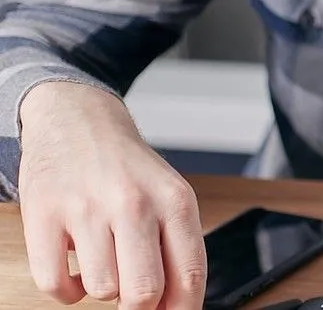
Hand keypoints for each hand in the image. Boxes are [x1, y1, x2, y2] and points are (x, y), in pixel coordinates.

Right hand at [17, 82, 205, 309]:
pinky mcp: (44, 214)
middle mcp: (134, 203)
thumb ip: (178, 249)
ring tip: (102, 261)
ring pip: (101, 290)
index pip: (189, 275)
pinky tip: (74, 267)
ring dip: (101, 289)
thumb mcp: (169, 197)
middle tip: (132, 293)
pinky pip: (55, 284)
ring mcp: (86, 208)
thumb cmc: (128, 169)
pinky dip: (66, 289)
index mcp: (175, 202)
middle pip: (144, 292)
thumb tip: (177, 308)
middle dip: (139, 305)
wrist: (78, 120)